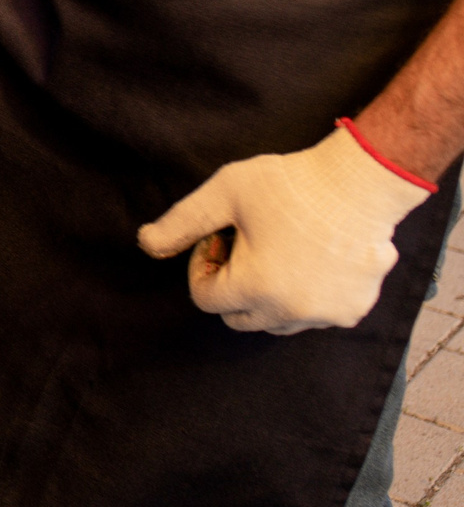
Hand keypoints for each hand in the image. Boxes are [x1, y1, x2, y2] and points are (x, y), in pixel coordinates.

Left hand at [138, 124, 432, 333]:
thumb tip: (145, 245)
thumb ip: (180, 224)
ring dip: (264, 297)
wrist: (360, 183)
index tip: (219, 236)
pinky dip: (301, 298)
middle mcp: (292, 312)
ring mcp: (327, 315)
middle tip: (244, 244)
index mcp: (256, 289)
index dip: (203, 265)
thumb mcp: (223, 194)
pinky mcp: (354, 310)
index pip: (205, 299)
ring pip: (275, 322)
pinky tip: (306, 259)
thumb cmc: (289, 185)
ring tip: (274, 250)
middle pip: (237, 318)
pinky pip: (311, 317)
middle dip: (230, 286)